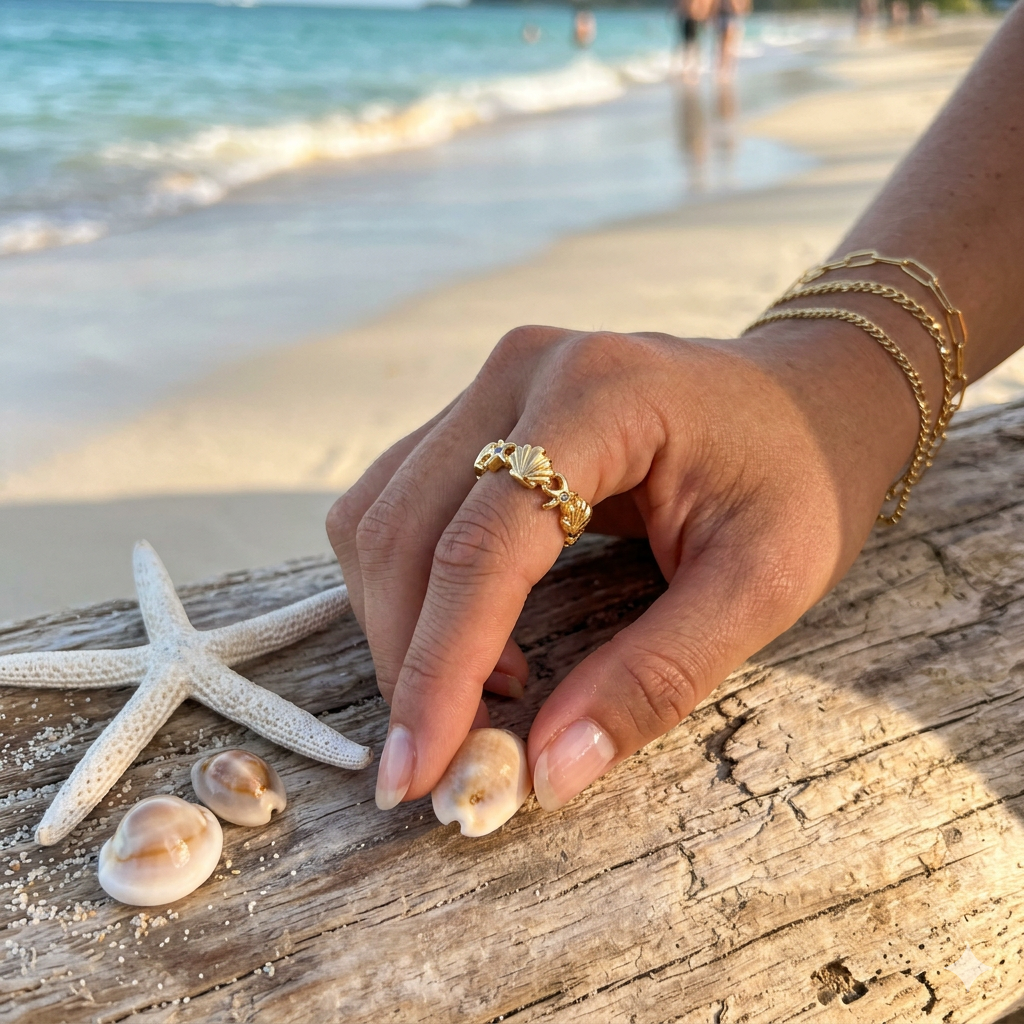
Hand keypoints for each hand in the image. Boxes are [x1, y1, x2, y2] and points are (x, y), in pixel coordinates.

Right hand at [327, 319, 918, 811]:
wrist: (811, 397)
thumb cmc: (802, 479)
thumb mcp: (761, 585)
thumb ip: (654, 678)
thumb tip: (547, 773)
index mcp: (598, 396)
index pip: (482, 547)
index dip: (440, 668)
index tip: (419, 771)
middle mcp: (521, 373)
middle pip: (405, 532)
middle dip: (408, 660)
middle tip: (445, 761)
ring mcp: (492, 384)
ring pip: (379, 517)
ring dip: (400, 624)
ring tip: (476, 696)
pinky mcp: (481, 413)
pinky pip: (397, 501)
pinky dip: (410, 585)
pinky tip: (468, 634)